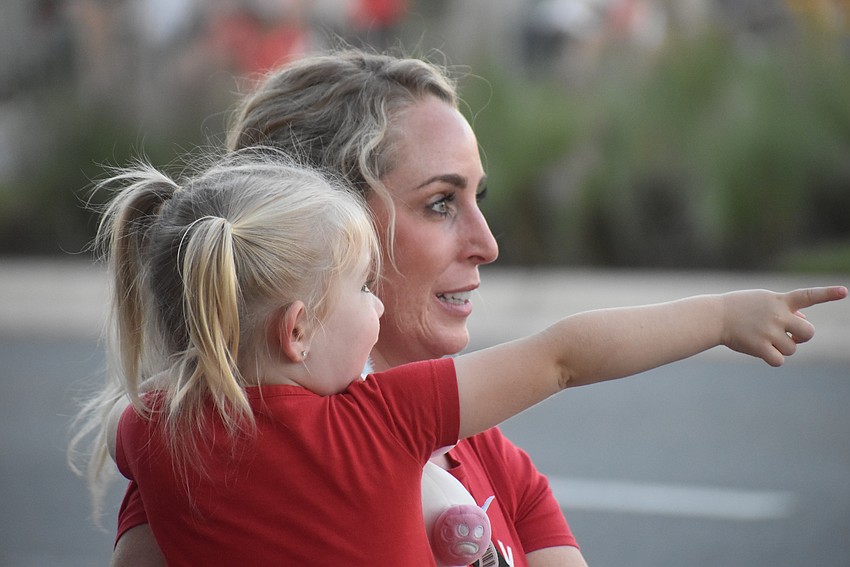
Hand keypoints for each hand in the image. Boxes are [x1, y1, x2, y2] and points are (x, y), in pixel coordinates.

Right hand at [721, 286, 846, 366]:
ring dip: (782, 348)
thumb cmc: (739, 308)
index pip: (807, 296)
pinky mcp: (759, 346)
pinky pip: (779, 360)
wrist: (714, 316)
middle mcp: (777, 315)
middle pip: (808, 333)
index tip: (844, 292)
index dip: (827, 294)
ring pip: (792, 349)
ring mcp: (769, 331)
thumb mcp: (762, 301)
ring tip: (765, 340)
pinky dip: (773, 359)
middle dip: (801, 338)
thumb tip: (805, 323)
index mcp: (779, 301)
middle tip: (788, 336)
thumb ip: (785, 309)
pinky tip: (762, 352)